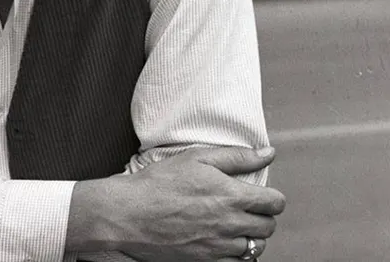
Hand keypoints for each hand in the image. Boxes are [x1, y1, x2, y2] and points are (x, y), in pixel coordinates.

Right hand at [96, 147, 285, 260]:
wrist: (129, 213)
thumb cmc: (159, 183)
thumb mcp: (196, 157)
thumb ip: (236, 156)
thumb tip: (267, 153)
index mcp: (231, 195)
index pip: (275, 203)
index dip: (272, 197)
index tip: (262, 195)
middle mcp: (230, 223)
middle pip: (268, 226)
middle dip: (262, 216)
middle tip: (245, 208)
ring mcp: (219, 246)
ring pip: (255, 247)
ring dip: (250, 236)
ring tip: (234, 225)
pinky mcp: (207, 261)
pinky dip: (236, 254)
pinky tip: (222, 241)